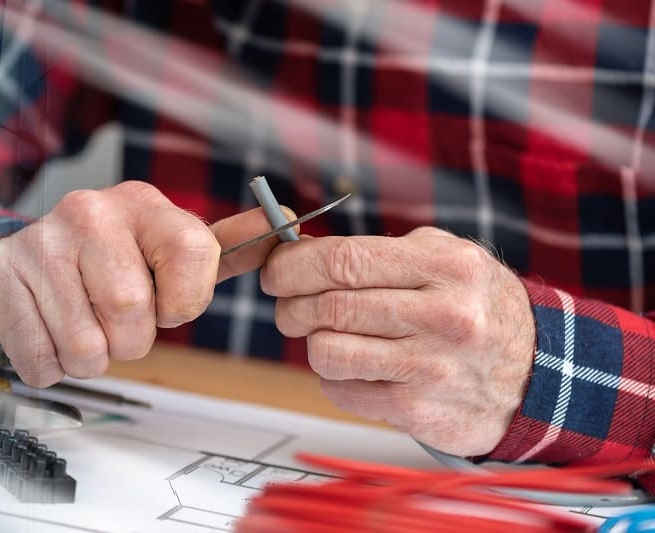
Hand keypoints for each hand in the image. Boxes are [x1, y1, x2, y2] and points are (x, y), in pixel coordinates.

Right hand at [0, 181, 292, 386]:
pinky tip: (48, 332)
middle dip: (132, 341)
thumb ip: (227, 245)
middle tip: (116, 324)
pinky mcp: (0, 278)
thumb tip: (285, 219)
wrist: (21, 265)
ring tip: (81, 327)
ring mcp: (39, 243)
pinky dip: (51, 365)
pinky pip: (42, 360)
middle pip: (133, 313)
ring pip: (88, 347)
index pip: (196, 254)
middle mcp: (89, 211)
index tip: (165, 304)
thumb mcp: (168, 248)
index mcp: (142, 204)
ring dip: (91, 358)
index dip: (185, 301)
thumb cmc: (108, 265)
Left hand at [261, 227, 534, 455]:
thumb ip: (378, 253)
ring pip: (327, 352)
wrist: (536, 373)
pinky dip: (335, 378)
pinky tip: (358, 367)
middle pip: (329, 307)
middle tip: (290, 308)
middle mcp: (443, 316)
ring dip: (313, 344)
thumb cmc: (475, 306)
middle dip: (291, 306)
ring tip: (326, 337)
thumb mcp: (444, 258)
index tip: (276, 271)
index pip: (344, 261)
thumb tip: (301, 255)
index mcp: (445, 267)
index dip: (294, 266)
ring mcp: (432, 368)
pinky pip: (341, 391)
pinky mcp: (419, 412)